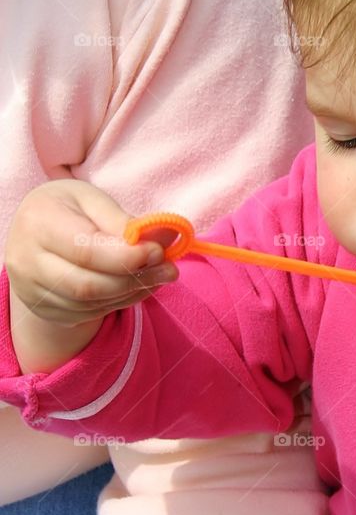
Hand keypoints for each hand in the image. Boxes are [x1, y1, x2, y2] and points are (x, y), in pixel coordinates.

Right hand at [5, 179, 178, 372]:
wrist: (34, 231)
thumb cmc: (68, 209)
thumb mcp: (92, 200)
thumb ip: (123, 221)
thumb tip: (166, 237)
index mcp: (38, 223)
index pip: (85, 251)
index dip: (126, 257)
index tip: (159, 252)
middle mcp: (27, 261)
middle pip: (88, 285)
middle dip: (135, 279)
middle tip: (170, 270)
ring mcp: (31, 291)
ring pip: (90, 304)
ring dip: (132, 293)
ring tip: (160, 276)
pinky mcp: (43, 310)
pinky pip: (87, 314)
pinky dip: (119, 302)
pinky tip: (137, 286)